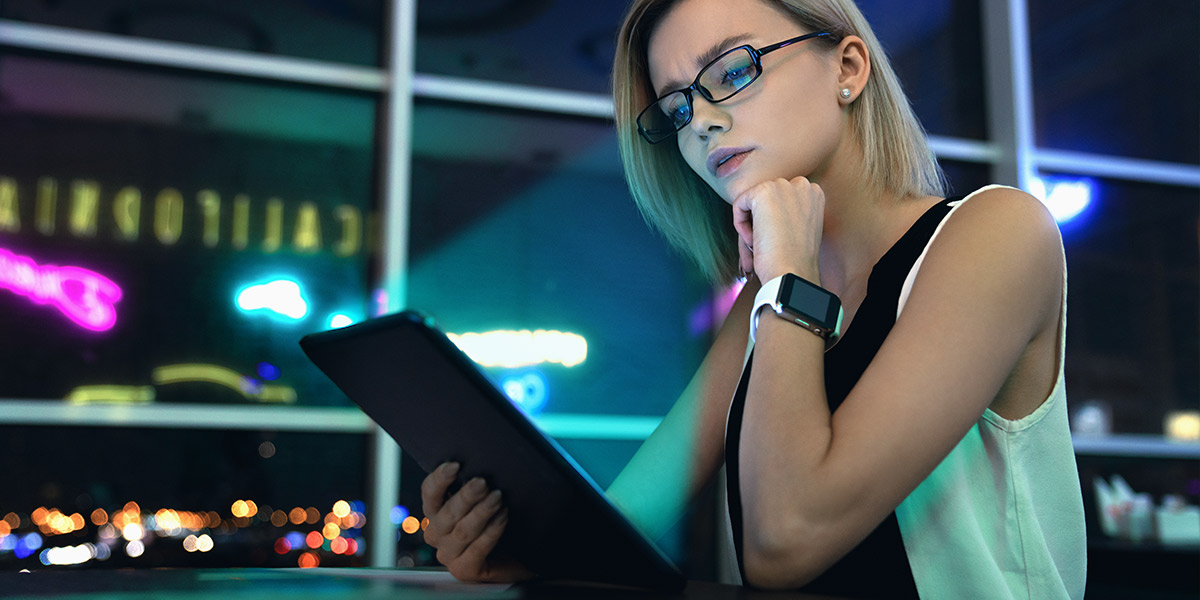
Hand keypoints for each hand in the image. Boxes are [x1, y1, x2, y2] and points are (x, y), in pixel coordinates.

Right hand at [420, 462, 533, 582]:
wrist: (514, 557)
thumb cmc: (496, 525)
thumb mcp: (482, 500)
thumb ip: (475, 487)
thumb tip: (482, 464)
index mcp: (436, 512)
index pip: (430, 492)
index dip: (440, 478)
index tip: (455, 465)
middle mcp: (437, 534)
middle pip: (446, 513)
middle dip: (466, 496)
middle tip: (482, 483)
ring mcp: (449, 554)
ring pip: (463, 531)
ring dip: (482, 512)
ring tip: (498, 498)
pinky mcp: (464, 570)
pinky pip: (477, 549)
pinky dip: (491, 531)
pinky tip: (503, 517)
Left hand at [731, 177, 824, 282]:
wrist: (792, 273)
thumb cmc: (794, 260)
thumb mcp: (799, 229)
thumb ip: (788, 212)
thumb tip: (767, 209)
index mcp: (814, 194)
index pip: (780, 201)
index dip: (773, 223)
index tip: (776, 242)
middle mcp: (803, 185)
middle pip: (765, 201)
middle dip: (760, 224)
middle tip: (766, 247)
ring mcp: (783, 186)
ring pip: (752, 204)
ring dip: (751, 227)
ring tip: (761, 246)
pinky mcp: (764, 191)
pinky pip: (740, 205)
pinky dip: (740, 225)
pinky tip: (754, 241)